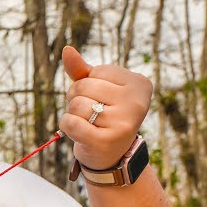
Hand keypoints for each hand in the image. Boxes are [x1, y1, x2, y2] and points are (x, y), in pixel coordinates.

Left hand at [59, 46, 151, 170]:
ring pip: (76, 105)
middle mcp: (137, 102)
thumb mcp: (97, 90)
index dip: (87, 84)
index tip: (102, 100)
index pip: (96, 71)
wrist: (111, 156)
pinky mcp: (106, 140)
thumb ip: (82, 70)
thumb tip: (66, 50)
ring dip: (73, 114)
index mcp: (139, 83)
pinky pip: (70, 123)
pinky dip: (67, 126)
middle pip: (83, 87)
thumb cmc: (104, 116)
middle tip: (91, 114)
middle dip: (76, 99)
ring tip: (89, 124)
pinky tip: (79, 133)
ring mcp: (124, 122)